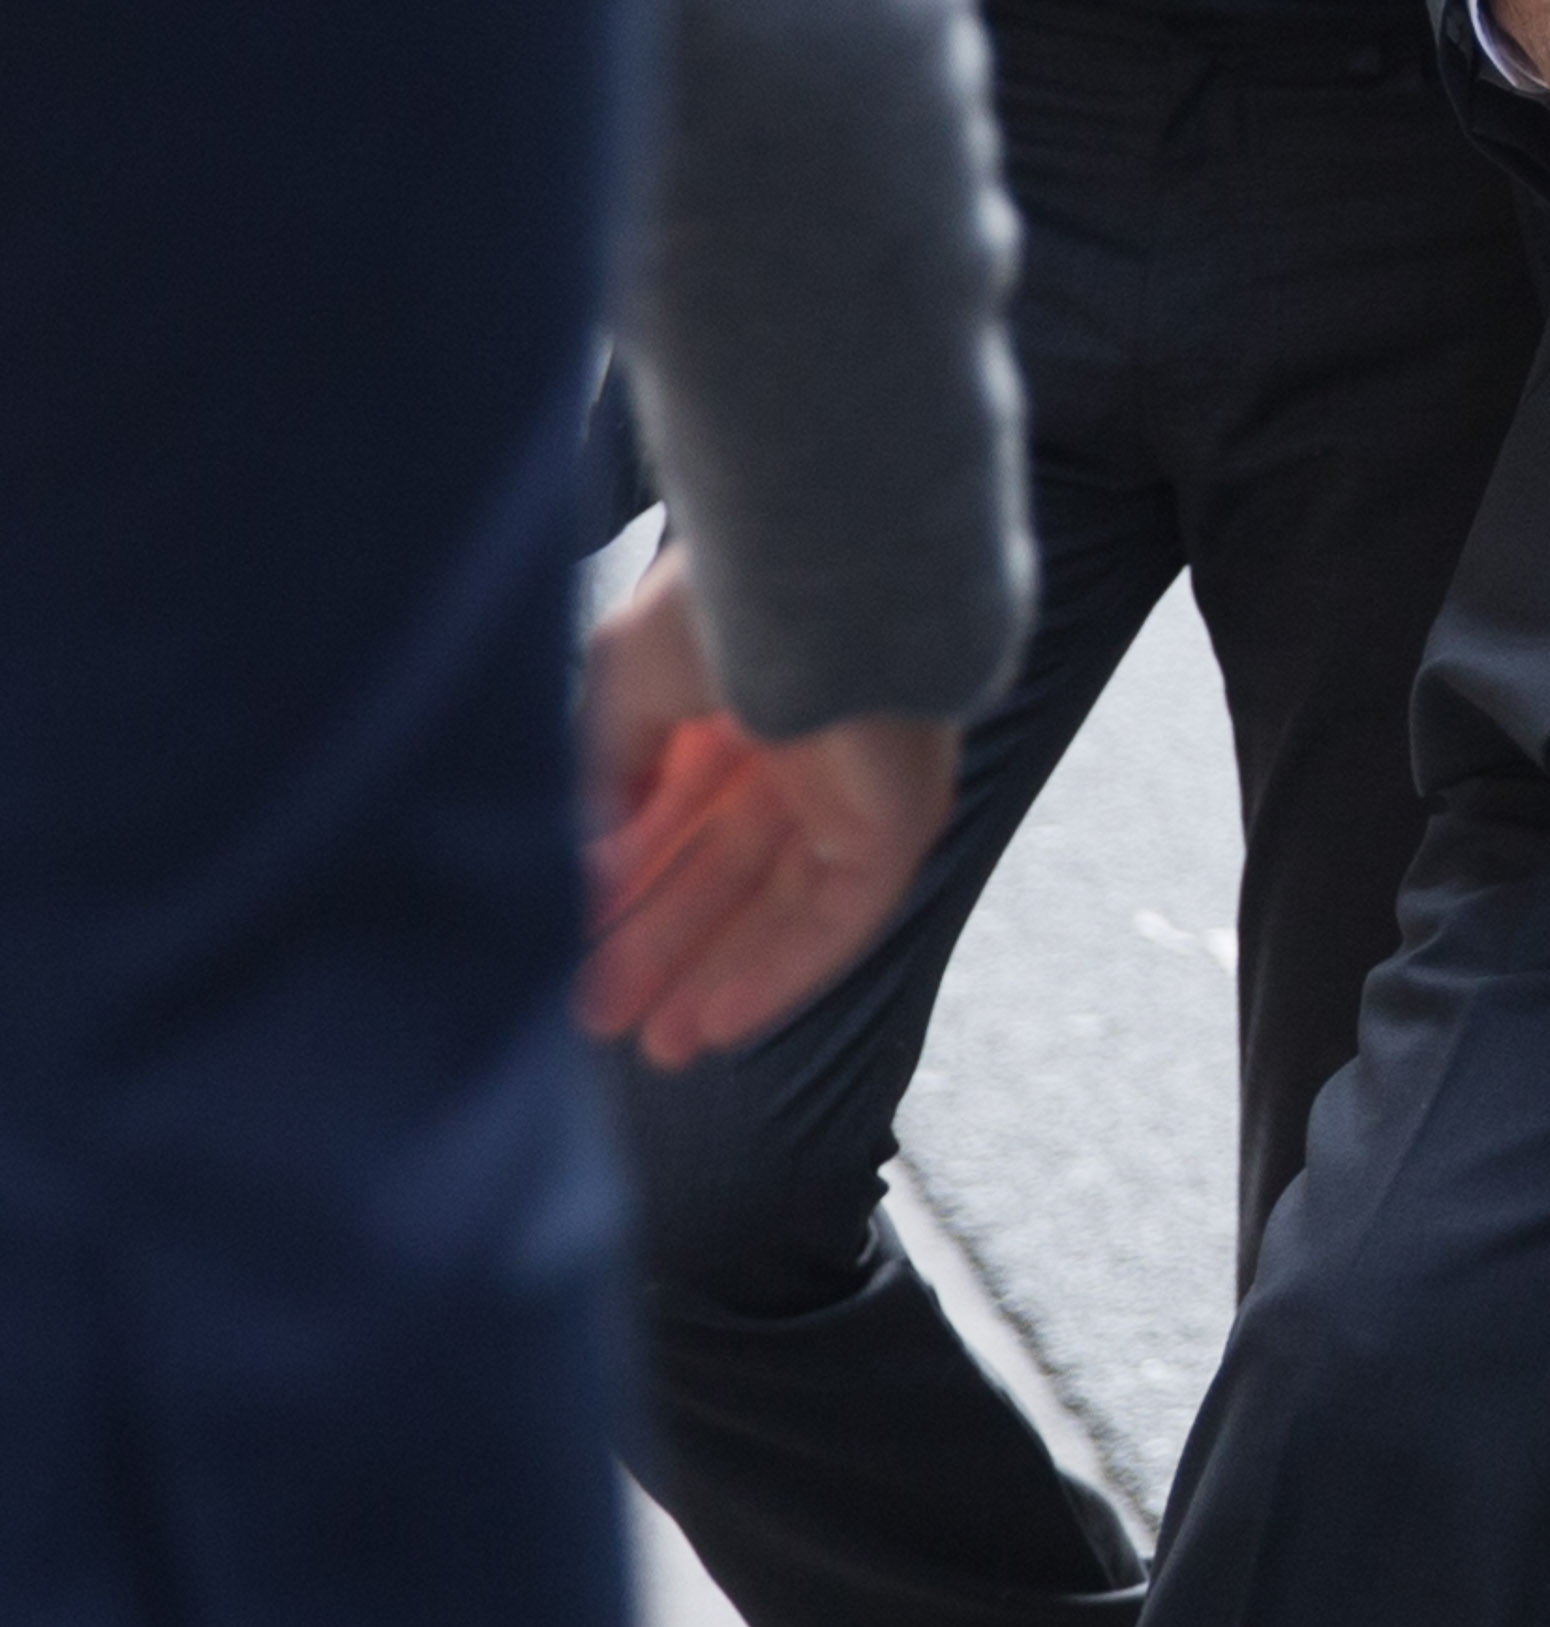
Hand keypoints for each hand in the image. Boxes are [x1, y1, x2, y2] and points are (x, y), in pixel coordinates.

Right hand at [578, 546, 959, 1069]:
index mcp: (737, 692)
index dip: (628, 878)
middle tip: (598, 1016)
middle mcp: (800, 742)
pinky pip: (837, 920)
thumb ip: (609, 765)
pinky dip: (778, 975)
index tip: (573, 942)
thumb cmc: (722, 609)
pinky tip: (718, 1026)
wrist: (820, 578)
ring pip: (778, 905)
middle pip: (726, 869)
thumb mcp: (627, 680)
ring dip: (716, 976)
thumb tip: (584, 854)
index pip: (682, 807)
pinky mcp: (900, 823)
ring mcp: (855, 784)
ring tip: (654, 1047)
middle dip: (665, 944)